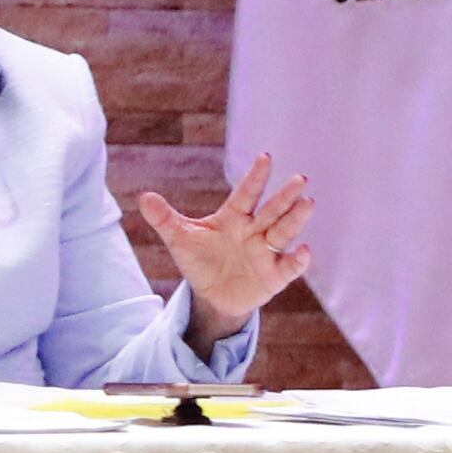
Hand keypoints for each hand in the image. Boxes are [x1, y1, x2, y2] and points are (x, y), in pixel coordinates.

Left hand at [136, 157, 316, 339]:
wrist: (212, 295)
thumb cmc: (200, 260)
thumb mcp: (180, 239)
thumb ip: (165, 218)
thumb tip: (144, 197)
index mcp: (234, 217)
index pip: (246, 194)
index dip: (255, 177)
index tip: (266, 157)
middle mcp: (254, 230)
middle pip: (272, 210)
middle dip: (286, 195)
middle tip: (301, 178)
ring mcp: (266, 252)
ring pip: (283, 232)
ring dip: (296, 219)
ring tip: (308, 203)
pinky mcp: (274, 275)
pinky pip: (289, 266)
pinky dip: (298, 260)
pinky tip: (305, 251)